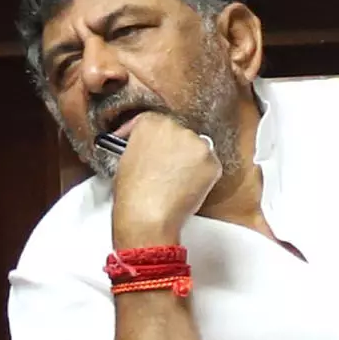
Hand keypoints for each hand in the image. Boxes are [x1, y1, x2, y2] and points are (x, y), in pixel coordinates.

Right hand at [111, 114, 221, 247]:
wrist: (147, 217)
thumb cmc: (132, 195)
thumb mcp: (125, 160)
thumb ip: (140, 146)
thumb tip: (150, 151)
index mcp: (151, 122)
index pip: (152, 122)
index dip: (149, 138)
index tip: (147, 145)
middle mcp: (177, 127)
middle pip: (177, 134)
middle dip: (171, 149)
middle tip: (163, 168)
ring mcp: (198, 144)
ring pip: (195, 149)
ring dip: (187, 161)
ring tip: (174, 181)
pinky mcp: (213, 163)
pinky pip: (208, 166)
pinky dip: (200, 176)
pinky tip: (185, 188)